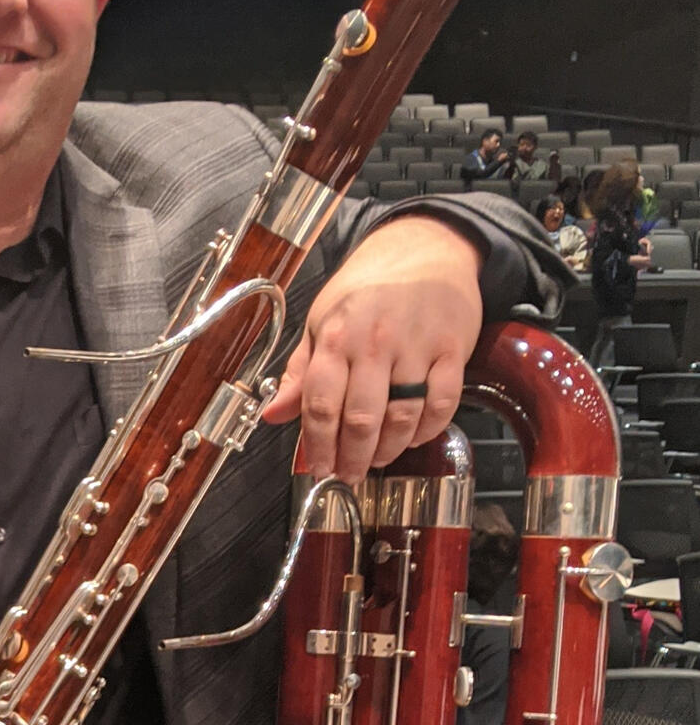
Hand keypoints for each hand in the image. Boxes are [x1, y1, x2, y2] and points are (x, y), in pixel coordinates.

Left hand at [262, 215, 483, 481]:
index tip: (319, 470)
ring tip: (378, 460)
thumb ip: (299, 372)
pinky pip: (441, 404)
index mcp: (336, 336)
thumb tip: (272, 415)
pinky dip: (427, 430)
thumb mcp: (323, 321)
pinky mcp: (451, 349)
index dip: (318, 446)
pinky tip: (413, 437)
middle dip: (352, 458)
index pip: (320, 404)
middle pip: (360, 419)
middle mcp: (374, 342)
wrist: (427, 248)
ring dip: (388, 450)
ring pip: (401, 417)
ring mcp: (415, 346)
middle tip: (349, 476)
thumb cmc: (370, 289)